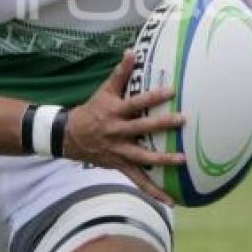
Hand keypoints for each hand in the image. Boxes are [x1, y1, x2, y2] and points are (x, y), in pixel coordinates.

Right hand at [63, 50, 184, 205]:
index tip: (171, 90)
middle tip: (182, 120)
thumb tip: (132, 51)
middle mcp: (117, 132)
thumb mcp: (103, 91)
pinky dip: (154, 192)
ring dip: (163, 160)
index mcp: (115, 112)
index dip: (153, 96)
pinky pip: (138, 181)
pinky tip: (170, 200)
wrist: (69, 136)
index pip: (136, 102)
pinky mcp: (120, 166)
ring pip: (143, 158)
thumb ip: (120, 73)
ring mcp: (119, 151)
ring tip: (182, 160)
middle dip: (162, 125)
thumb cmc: (91, 110)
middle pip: (142, 129)